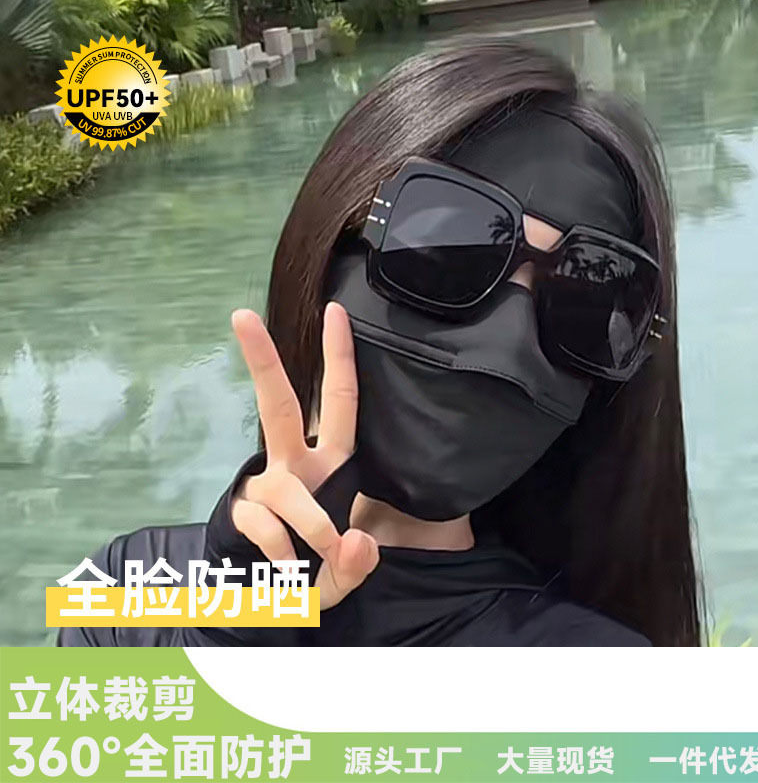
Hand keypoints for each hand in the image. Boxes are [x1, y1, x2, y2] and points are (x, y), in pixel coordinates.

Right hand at [230, 303, 377, 609]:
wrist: (270, 606)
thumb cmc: (315, 574)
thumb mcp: (346, 574)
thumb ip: (357, 563)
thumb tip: (356, 544)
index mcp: (331, 464)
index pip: (338, 402)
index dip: (339, 357)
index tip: (336, 312)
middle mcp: (296, 466)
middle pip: (278, 407)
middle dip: (263, 362)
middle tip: (241, 316)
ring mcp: (268, 489)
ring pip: (283, 487)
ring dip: (309, 520)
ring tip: (322, 554)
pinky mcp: (242, 515)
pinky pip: (263, 524)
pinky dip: (281, 549)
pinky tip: (287, 571)